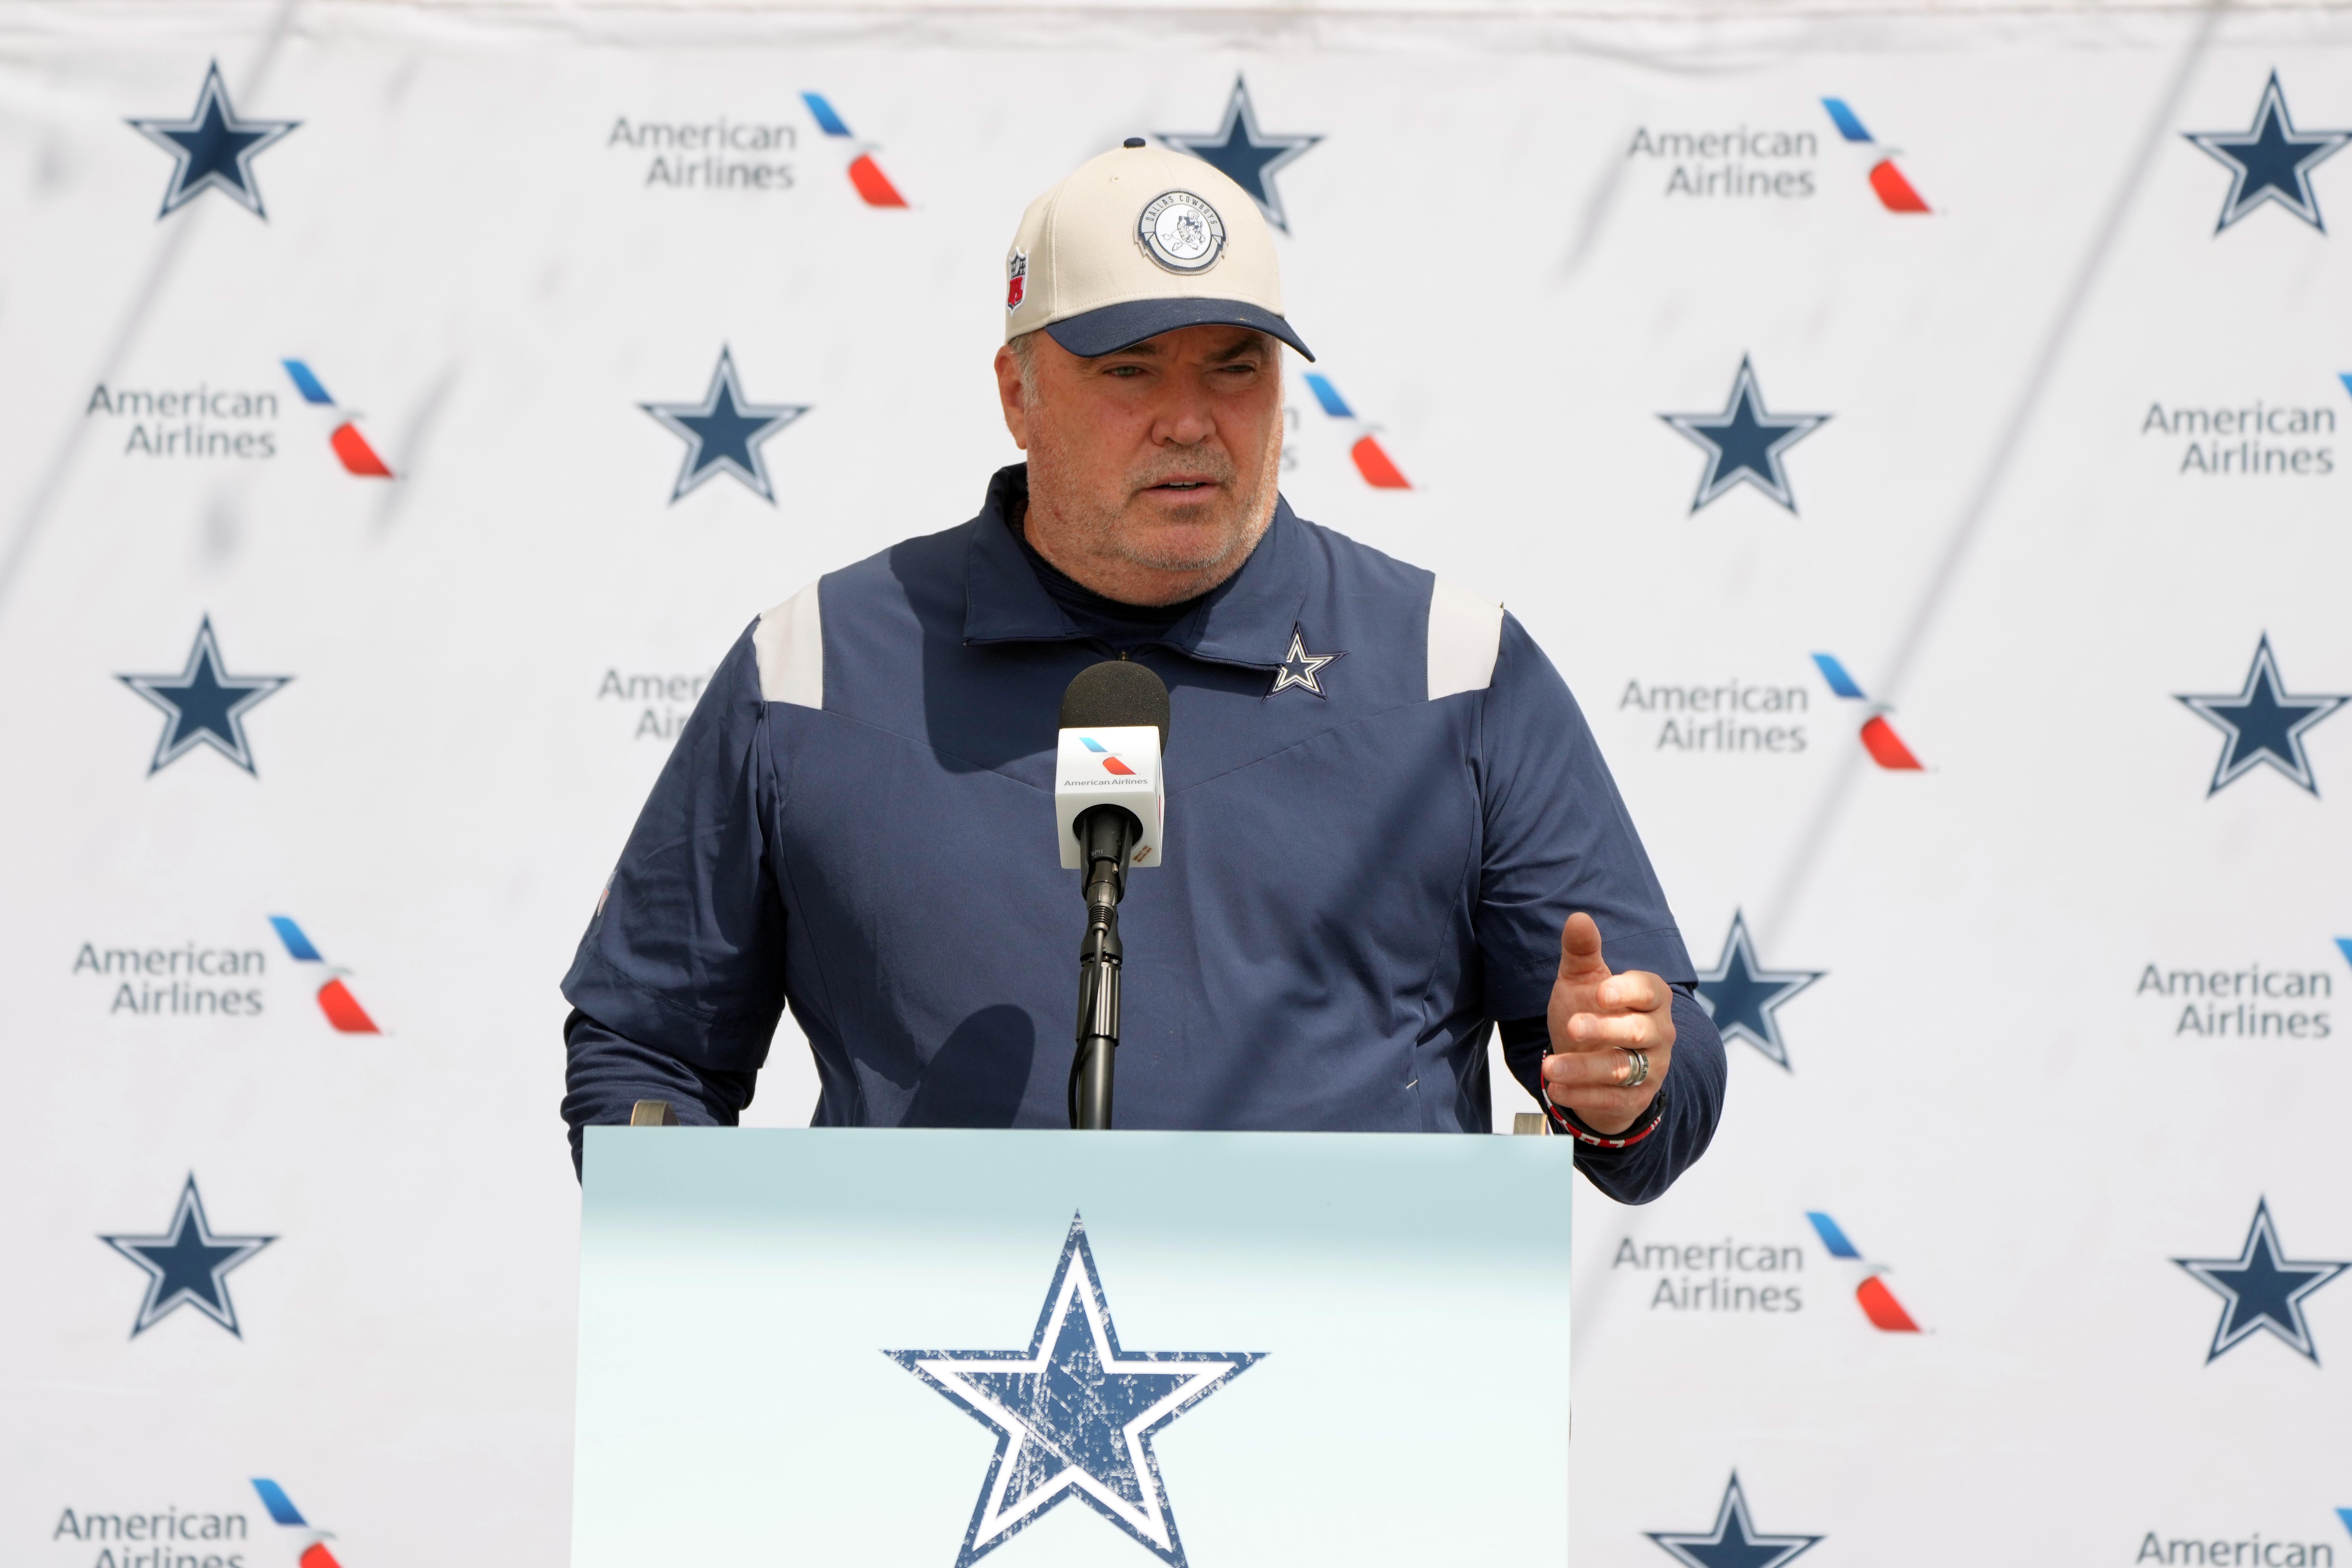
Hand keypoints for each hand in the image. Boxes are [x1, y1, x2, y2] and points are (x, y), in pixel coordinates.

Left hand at [1540, 912, 1673, 1134]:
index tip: (1600, 992)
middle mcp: (1658, 1034)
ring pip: (1622, 1069)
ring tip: (1549, 1066)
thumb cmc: (1593, 1013)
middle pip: (1639, 1032)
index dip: (1627, 991)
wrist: (1596, 1064)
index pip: (1649, 991)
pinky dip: (1582, 1096)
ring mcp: (1649, 1069)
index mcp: (1650, 999)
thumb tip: (1578, 918)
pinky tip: (1555, 1089)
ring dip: (1584, 1068)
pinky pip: (1611, 1099)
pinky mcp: (1634, 1098)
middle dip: (1606, 1029)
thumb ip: (1581, 952)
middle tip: (1572, 1026)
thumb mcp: (1583, 981)